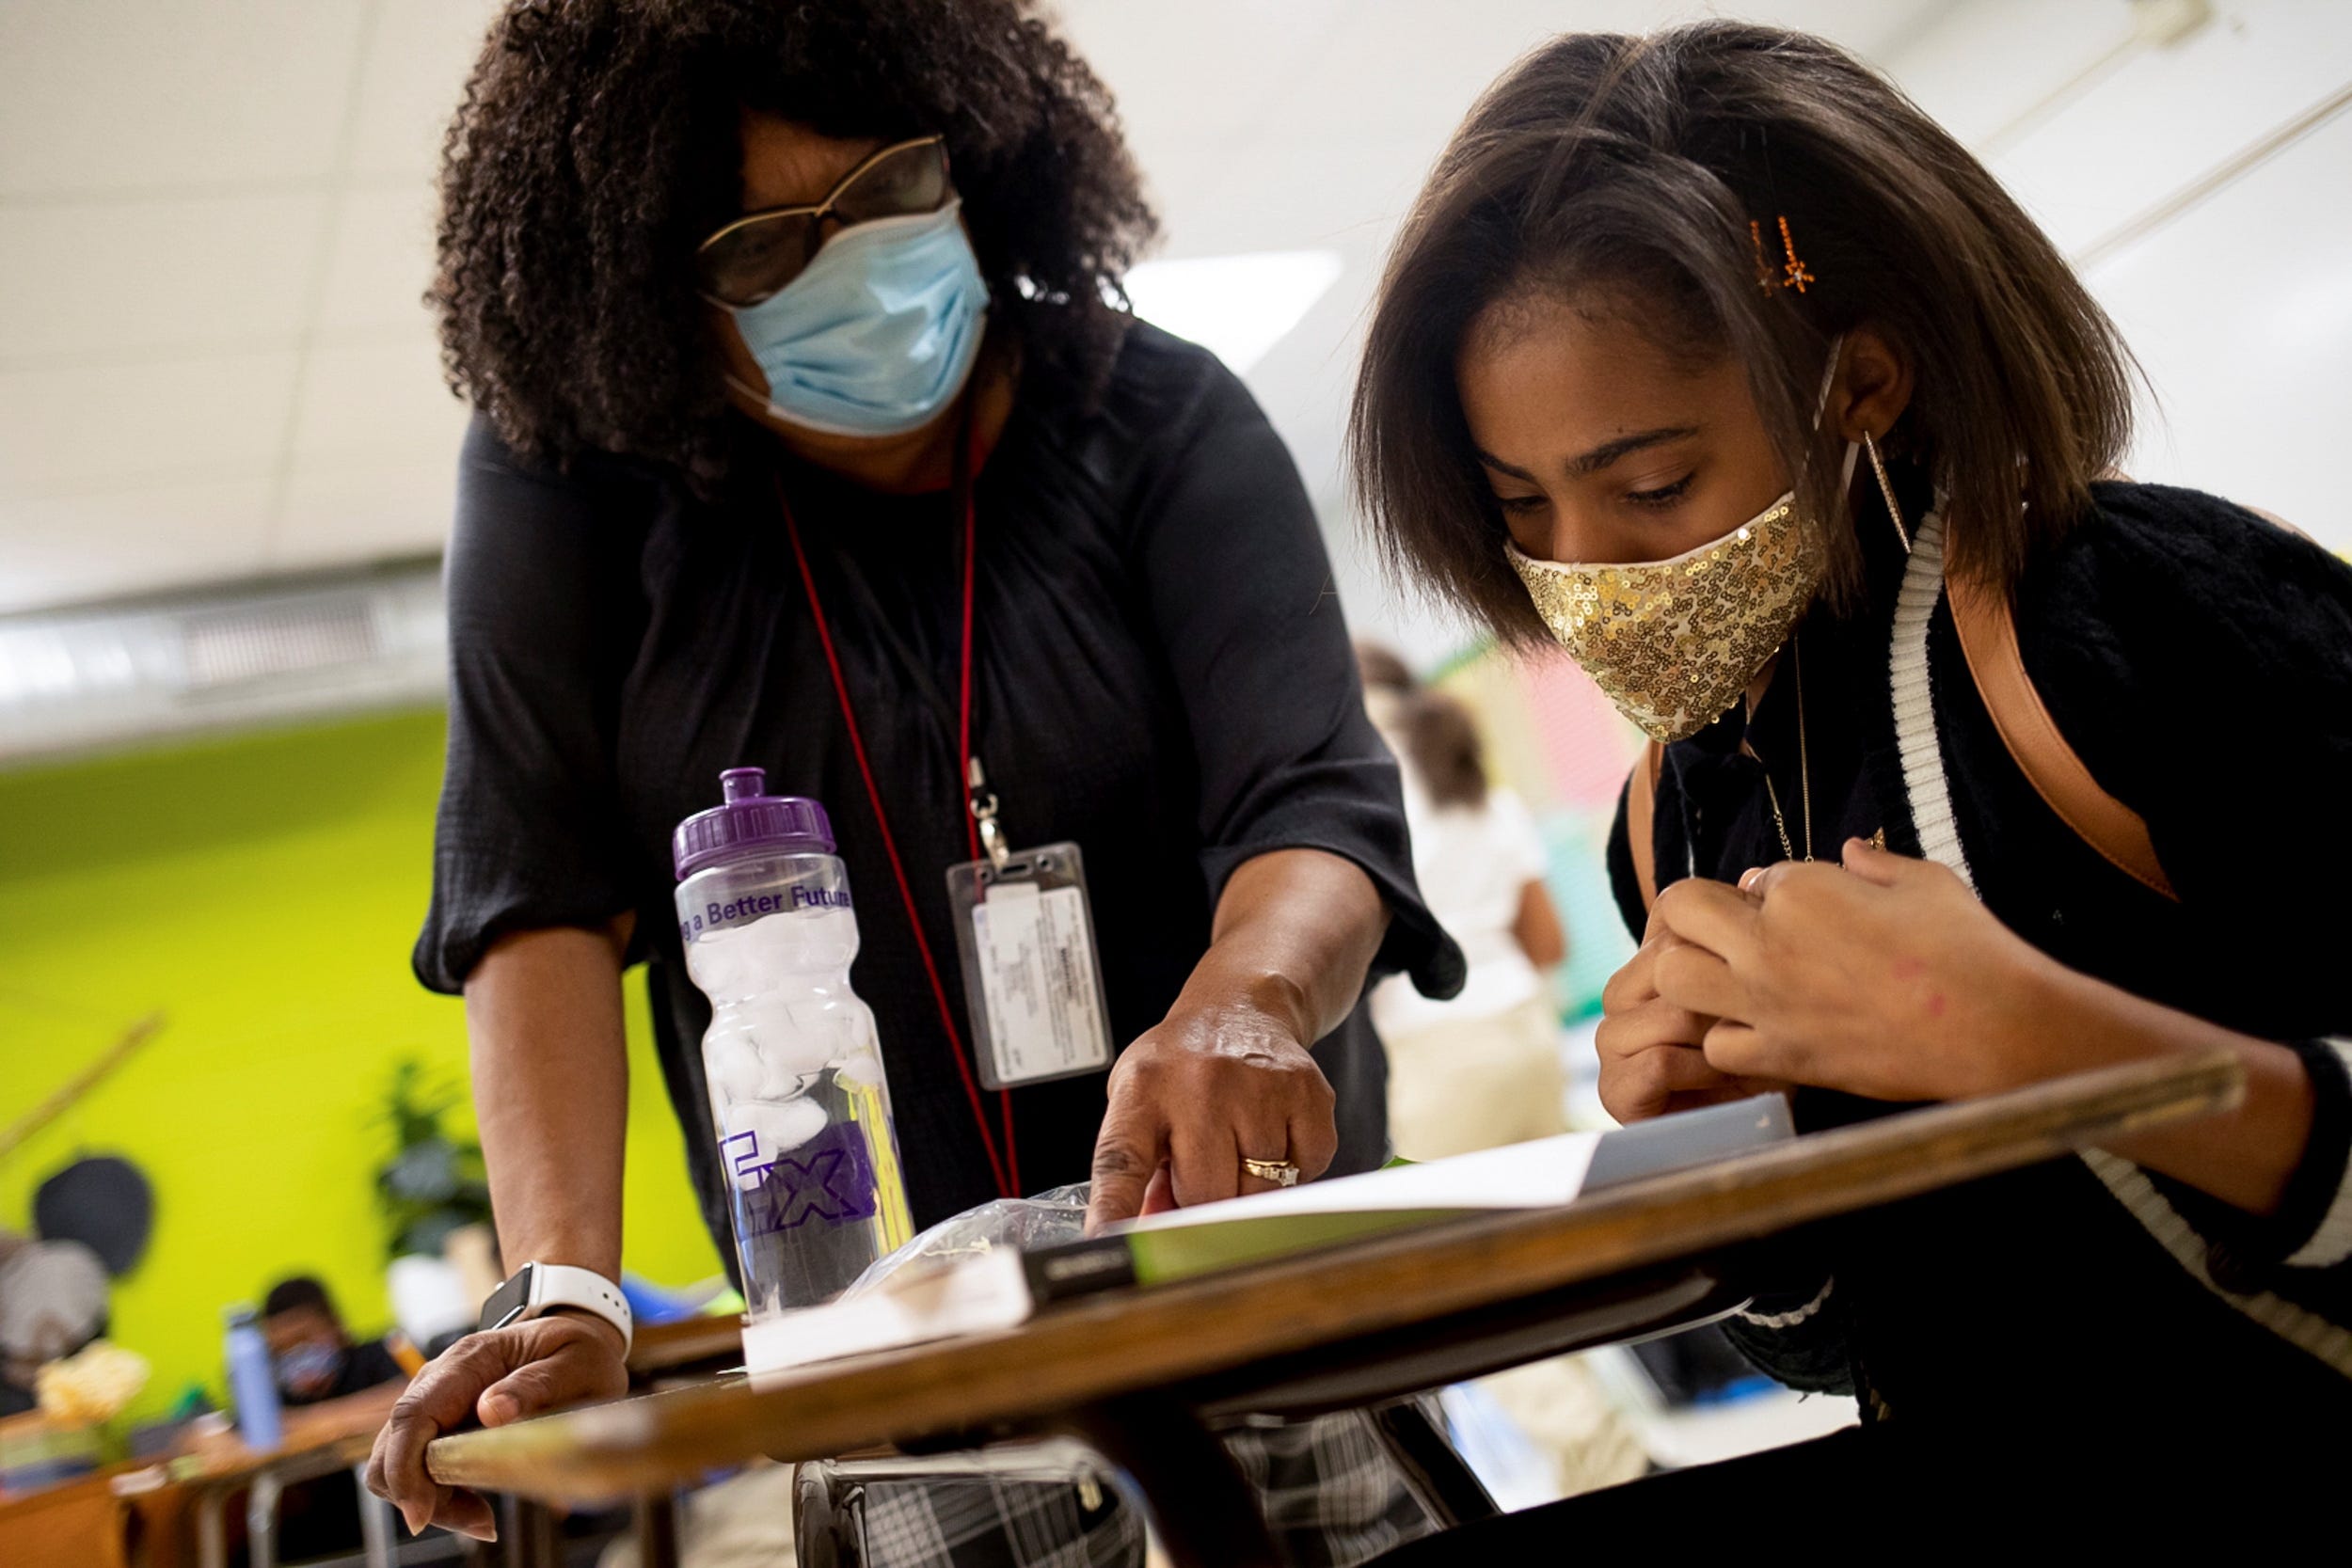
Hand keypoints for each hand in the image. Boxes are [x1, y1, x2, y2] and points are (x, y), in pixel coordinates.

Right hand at [363, 1313, 628, 1539]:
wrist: (577, 1341)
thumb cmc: (578, 1351)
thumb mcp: (575, 1363)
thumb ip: (536, 1384)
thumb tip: (490, 1411)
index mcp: (469, 1360)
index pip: (414, 1414)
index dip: (406, 1467)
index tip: (420, 1513)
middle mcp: (440, 1379)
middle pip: (395, 1446)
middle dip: (418, 1493)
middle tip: (479, 1520)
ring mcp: (437, 1402)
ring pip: (399, 1463)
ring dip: (431, 1499)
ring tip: (483, 1518)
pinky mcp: (443, 1426)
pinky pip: (420, 1468)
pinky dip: (440, 1495)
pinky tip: (479, 1507)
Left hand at [1086, 997, 1336, 1232]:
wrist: (1241, 1008)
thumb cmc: (1180, 1069)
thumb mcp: (1140, 1104)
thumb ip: (1138, 1172)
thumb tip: (1152, 1236)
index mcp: (1143, 1089)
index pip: (1121, 1161)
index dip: (1114, 1209)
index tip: (1106, 1245)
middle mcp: (1200, 1083)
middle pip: (1204, 1193)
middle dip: (1203, 1199)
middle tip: (1202, 1169)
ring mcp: (1259, 1085)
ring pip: (1259, 1189)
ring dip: (1249, 1185)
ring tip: (1237, 1143)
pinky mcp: (1308, 1092)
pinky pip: (1306, 1171)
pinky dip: (1293, 1169)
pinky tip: (1272, 1133)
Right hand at [1596, 905, 1783, 1123]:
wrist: (1764, 1126)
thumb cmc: (1776, 1048)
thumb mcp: (1767, 982)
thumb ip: (1749, 933)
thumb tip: (1752, 878)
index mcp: (1651, 959)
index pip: (1673, 914)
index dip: (1725, 941)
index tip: (1763, 975)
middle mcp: (1622, 997)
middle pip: (1668, 961)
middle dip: (1722, 990)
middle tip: (1757, 1020)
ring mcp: (1613, 1044)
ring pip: (1667, 1010)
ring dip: (1714, 1034)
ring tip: (1744, 1052)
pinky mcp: (1616, 1092)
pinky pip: (1657, 1061)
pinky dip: (1699, 1071)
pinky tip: (1723, 1080)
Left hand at [1648, 838, 2058, 1102]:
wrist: (1994, 1028)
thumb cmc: (1967, 948)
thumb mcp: (1922, 882)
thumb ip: (1872, 863)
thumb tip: (1849, 852)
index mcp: (1801, 890)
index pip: (1751, 877)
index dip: (1770, 890)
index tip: (1798, 907)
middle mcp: (1768, 943)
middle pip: (1678, 910)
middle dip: (1695, 914)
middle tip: (1728, 932)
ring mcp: (1767, 1003)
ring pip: (1674, 978)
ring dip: (1693, 973)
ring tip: (1730, 981)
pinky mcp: (1783, 1056)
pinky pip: (1716, 1046)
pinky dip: (1728, 1040)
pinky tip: (1762, 1033)